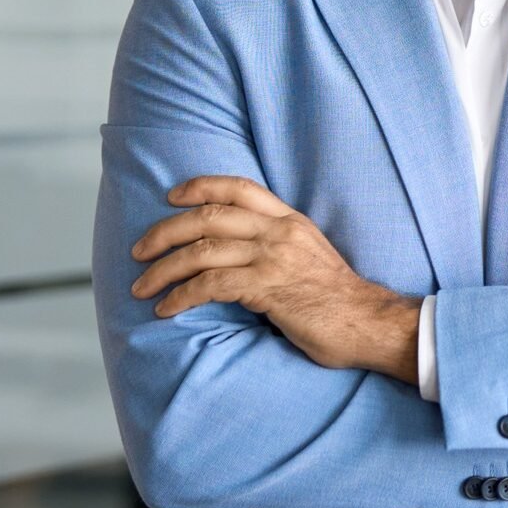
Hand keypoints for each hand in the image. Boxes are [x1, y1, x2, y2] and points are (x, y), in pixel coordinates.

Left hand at [130, 175, 421, 380]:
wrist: (367, 321)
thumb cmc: (336, 297)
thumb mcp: (309, 254)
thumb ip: (277, 245)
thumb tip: (239, 252)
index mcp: (289, 219)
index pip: (239, 188)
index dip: (201, 186)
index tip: (172, 196)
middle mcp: (279, 231)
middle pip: (209, 216)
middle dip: (166, 232)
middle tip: (139, 250)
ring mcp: (273, 258)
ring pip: (203, 251)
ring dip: (164, 269)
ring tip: (142, 287)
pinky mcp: (268, 288)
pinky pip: (211, 285)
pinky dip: (181, 296)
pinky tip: (166, 309)